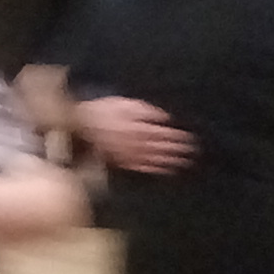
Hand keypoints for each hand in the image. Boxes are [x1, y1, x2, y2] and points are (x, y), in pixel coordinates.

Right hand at [72, 95, 195, 174]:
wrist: (80, 126)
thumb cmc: (102, 111)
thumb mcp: (124, 104)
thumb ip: (145, 111)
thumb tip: (164, 117)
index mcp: (137, 126)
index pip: (162, 133)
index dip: (177, 137)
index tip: (190, 138)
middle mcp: (135, 142)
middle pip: (161, 147)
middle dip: (178, 149)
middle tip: (193, 152)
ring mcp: (128, 154)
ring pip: (154, 158)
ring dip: (171, 160)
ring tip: (185, 162)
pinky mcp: (121, 162)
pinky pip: (141, 167)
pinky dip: (155, 169)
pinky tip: (166, 170)